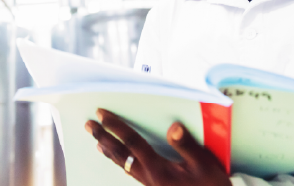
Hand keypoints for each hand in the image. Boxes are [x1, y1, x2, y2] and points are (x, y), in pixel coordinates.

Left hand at [85, 108, 231, 185]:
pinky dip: (120, 162)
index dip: (116, 127)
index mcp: (158, 169)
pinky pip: (130, 172)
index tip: (102, 114)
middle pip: (120, 154)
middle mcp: (149, 177)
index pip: (132, 143)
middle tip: (88, 125)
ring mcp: (150, 183)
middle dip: (103, 138)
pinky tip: (119, 160)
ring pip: (123, 164)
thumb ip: (187, 145)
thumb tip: (173, 127)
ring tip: (97, 141)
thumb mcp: (204, 164)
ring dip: (109, 150)